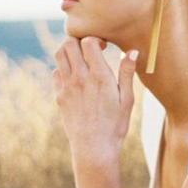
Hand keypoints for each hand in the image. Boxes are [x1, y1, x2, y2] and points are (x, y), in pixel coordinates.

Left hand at [52, 36, 137, 157]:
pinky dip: (63, 68)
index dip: (96, 38)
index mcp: (100, 77)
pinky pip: (56, 72)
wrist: (94, 148)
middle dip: (80, 40)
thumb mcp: (127, 99)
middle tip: (90, 50)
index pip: (88, 42)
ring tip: (81, 59)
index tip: (104, 47)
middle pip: (69, 43)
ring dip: (69, 51)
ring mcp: (67, 86)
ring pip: (59, 54)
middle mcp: (80, 78)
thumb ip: (127, 73)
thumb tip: (132, 51)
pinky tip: (75, 76)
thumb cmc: (115, 125)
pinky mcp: (59, 96)